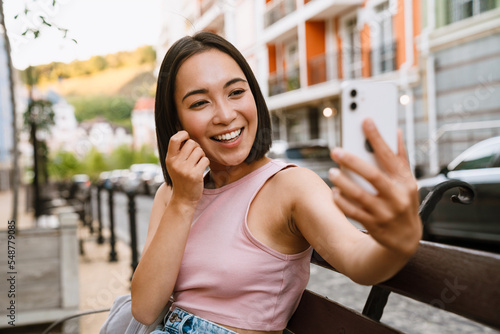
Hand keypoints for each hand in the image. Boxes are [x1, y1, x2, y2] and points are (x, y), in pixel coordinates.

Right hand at [166, 131, 209, 203]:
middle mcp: (176, 163)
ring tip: (198, 163)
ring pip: (200, 151)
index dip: (183, 135)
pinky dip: (206, 163)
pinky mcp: (195, 175)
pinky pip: (205, 160)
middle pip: (191, 143)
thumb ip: (178, 151)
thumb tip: (186, 134)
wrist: (183, 198)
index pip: (174, 139)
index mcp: (170, 159)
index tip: (187, 139)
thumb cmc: (181, 178)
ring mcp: (185, 169)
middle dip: (196, 147)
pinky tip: (202, 168)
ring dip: (202, 155)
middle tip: (196, 155)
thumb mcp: (174, 165)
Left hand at [328, 118, 421, 256]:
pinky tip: (335, 192)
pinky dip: (342, 201)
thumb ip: (400, 158)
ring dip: (343, 182)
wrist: (405, 239)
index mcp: (405, 182)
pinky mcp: (373, 225)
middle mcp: (397, 197)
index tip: (365, 121)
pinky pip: (353, 212)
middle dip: (353, 161)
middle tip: (336, 151)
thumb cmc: (404, 203)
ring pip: (360, 196)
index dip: (377, 138)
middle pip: (373, 176)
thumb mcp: (408, 182)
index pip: (390, 156)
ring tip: (332, 171)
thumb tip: (396, 131)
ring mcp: (385, 213)